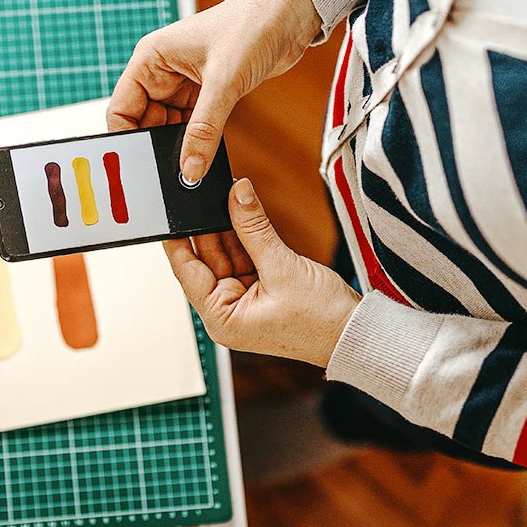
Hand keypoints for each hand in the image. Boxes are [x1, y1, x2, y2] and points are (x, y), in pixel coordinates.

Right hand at [108, 0, 322, 183]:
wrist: (289, 14)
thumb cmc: (252, 25)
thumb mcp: (224, 81)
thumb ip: (204, 128)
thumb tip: (190, 168)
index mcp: (150, 58)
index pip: (121, 108)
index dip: (126, 138)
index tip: (138, 166)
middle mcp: (161, 71)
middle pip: (143, 122)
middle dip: (155, 146)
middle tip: (170, 171)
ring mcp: (183, 83)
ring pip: (167, 127)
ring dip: (178, 145)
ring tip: (190, 163)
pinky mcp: (205, 92)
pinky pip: (192, 125)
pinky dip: (196, 140)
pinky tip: (203, 153)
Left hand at [165, 178, 360, 366]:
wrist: (355, 333)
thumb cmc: (321, 320)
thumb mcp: (282, 267)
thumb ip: (255, 229)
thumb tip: (237, 194)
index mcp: (221, 319)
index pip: (187, 272)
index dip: (178, 240)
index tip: (170, 213)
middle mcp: (227, 312)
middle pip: (208, 260)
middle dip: (210, 226)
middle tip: (208, 193)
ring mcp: (244, 301)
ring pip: (228, 255)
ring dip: (231, 228)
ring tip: (230, 197)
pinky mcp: (260, 290)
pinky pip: (246, 258)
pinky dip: (247, 238)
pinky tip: (244, 213)